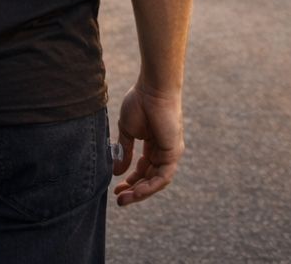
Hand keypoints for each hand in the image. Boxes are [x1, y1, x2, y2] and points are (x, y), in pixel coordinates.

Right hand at [113, 82, 184, 206]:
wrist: (153, 89)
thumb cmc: (140, 103)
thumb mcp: (127, 131)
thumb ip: (124, 152)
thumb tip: (116, 172)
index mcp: (153, 145)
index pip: (143, 168)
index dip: (130, 179)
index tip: (116, 188)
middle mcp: (163, 151)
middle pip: (149, 178)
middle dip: (134, 190)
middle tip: (119, 199)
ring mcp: (170, 153)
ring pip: (156, 181)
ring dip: (140, 192)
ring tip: (124, 199)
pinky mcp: (174, 153)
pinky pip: (162, 177)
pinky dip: (149, 186)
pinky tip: (135, 191)